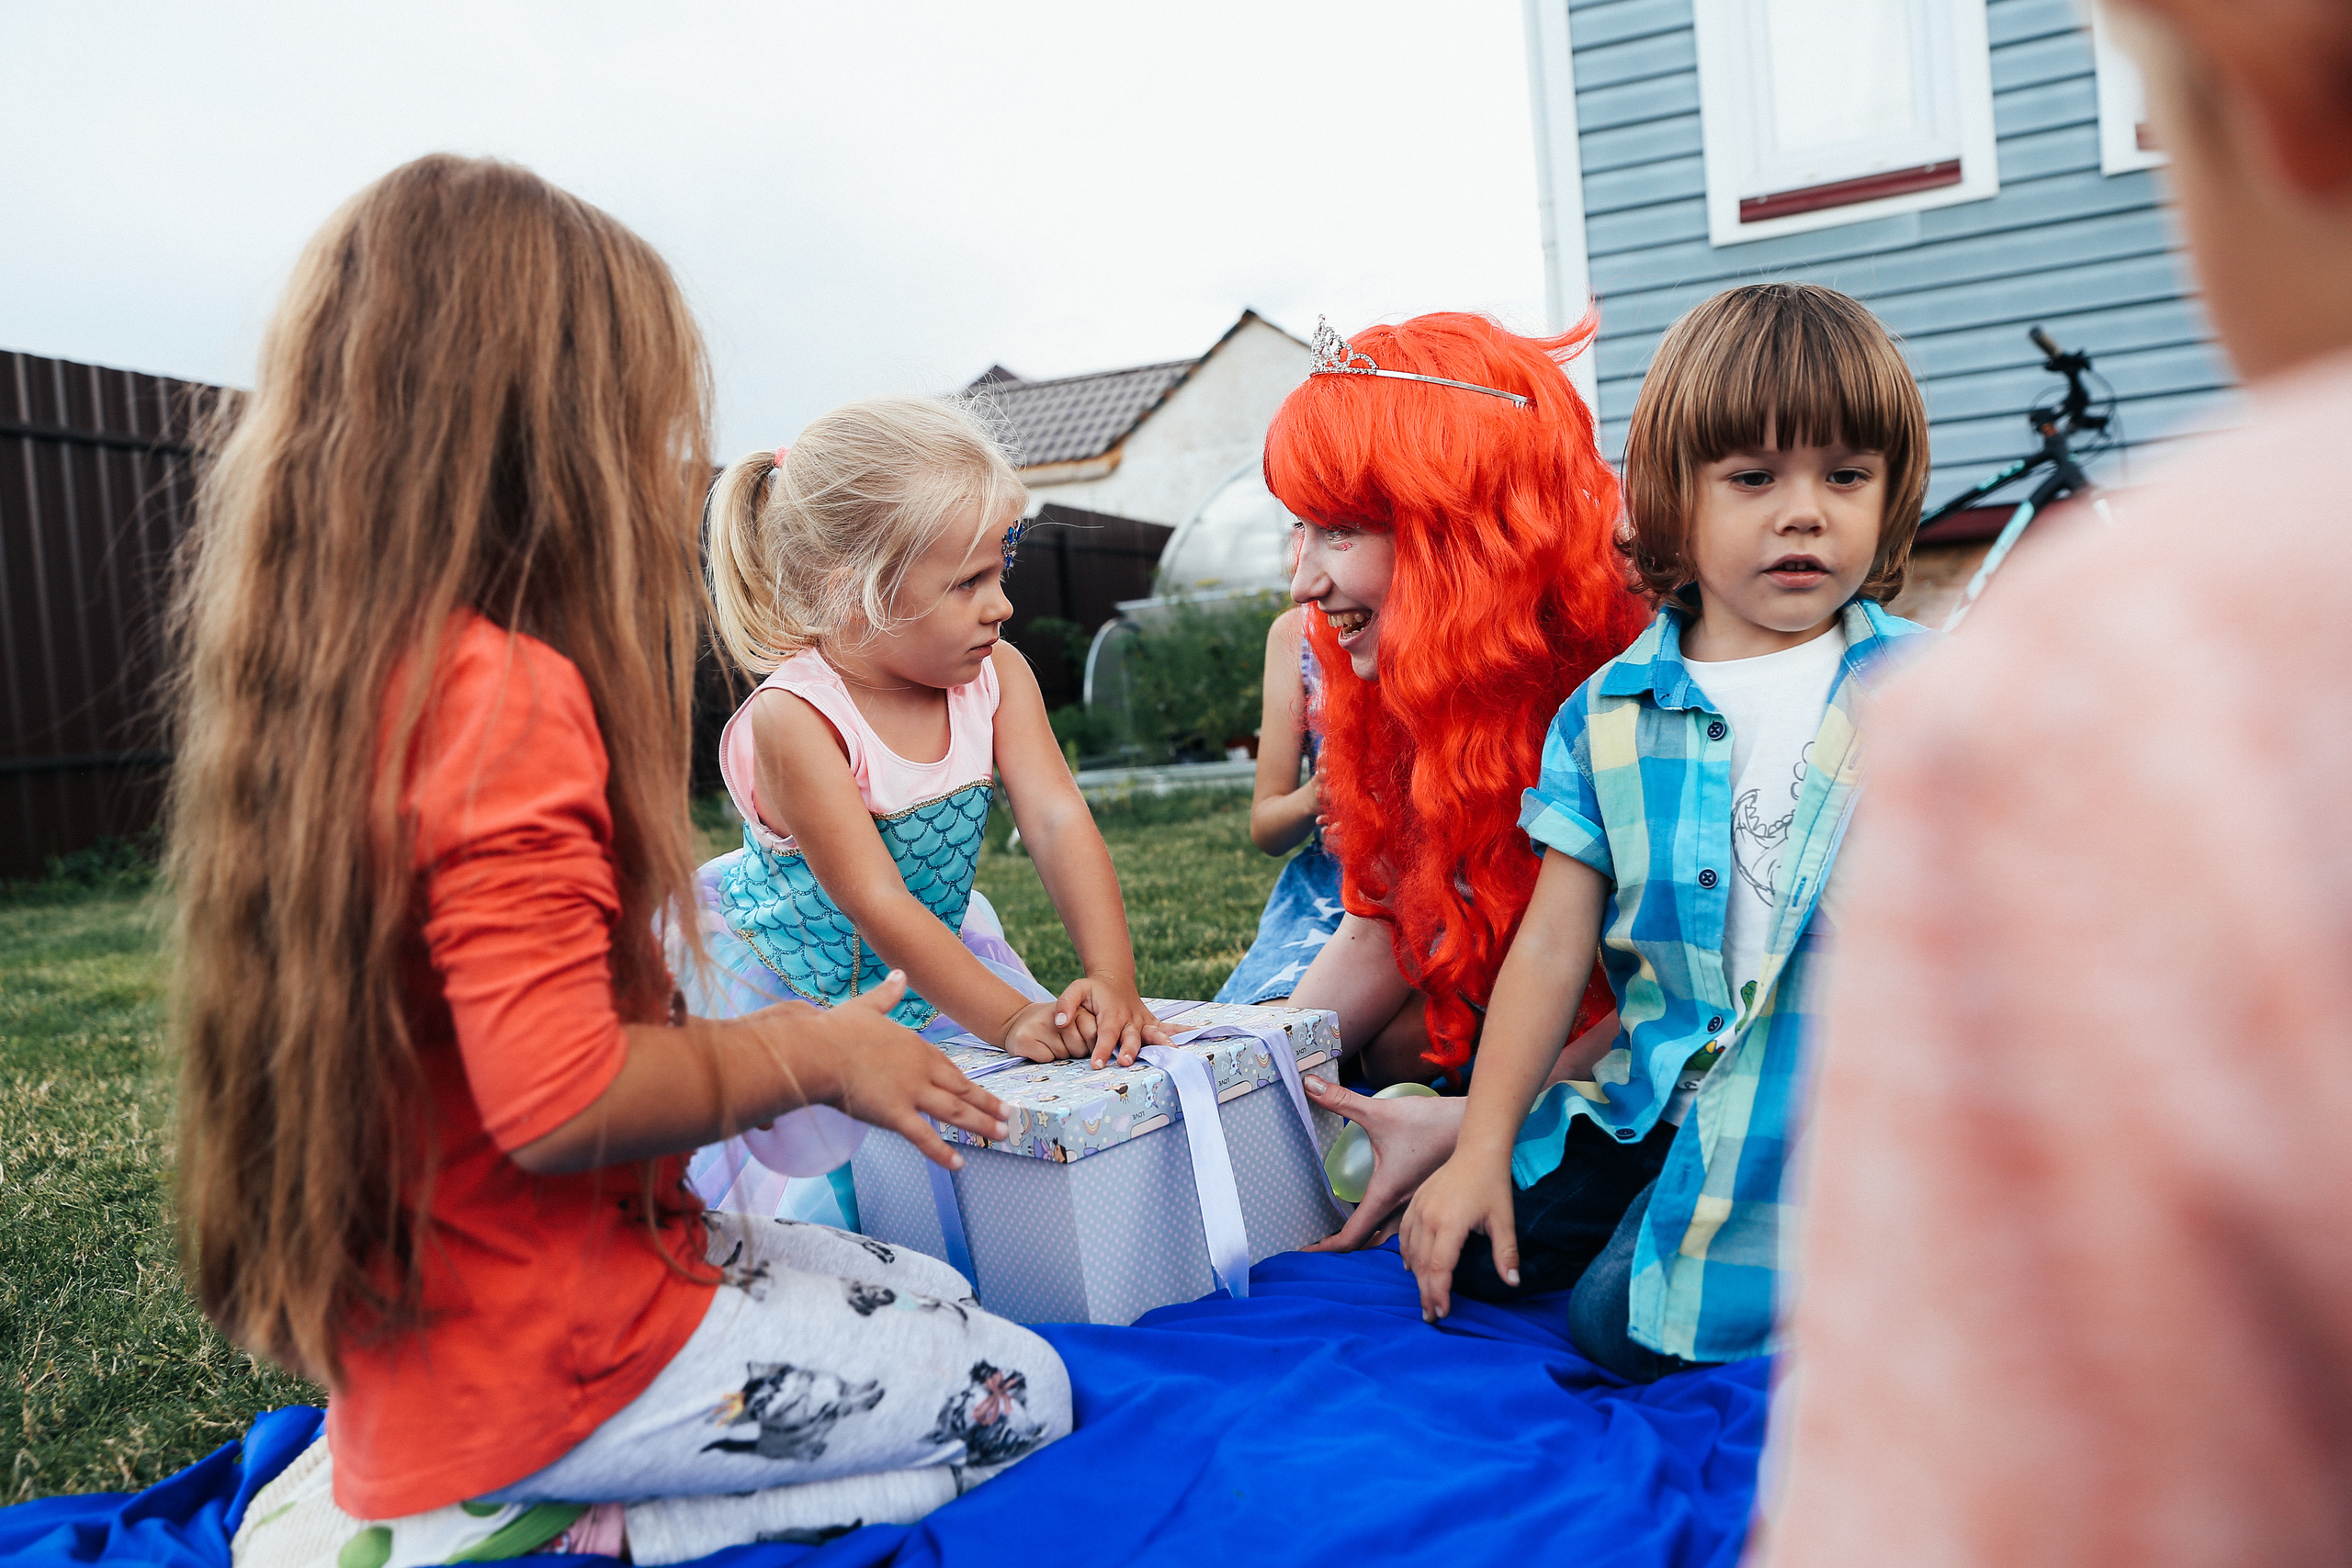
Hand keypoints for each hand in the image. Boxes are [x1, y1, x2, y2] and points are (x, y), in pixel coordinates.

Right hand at [814, 972, 1008, 1169]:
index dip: (968, 1082)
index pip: (949, 1067)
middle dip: (987, 1104)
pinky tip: (959, 1164)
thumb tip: (900, 973)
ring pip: (954, 1111)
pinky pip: (924, 1137)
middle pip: (961, 1089)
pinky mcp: (895, 1114)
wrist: (818, 1051)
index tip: (983, 1092)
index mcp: (916, 1046)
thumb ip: (887, 994)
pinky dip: (942, 1153)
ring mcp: (911, 1092)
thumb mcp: (866, 1006)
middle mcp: (921, 1069)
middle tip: (1009, 1116)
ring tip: (1000, 1135)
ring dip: (980, 1124)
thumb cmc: (835, 1030)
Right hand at [999, 998, 1086, 1062]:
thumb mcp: (1074, 1022)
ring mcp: (1039, 1026)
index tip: (1086, 1045)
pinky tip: (1039, 1048)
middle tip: (1064, 1043)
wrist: (1017, 1021)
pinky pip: (1047, 1060)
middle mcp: (1057, 1015)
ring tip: (1050, 1043)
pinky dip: (1045, 1059)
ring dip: (1061, 1056)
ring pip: (1063, 1056)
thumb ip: (1090, 1033)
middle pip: (1080, 1048)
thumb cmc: (1052, 1026)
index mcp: (1075, 1008)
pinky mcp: (1024, 1039)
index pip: (1094, 1034)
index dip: (1093, 1046)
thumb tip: (1099, 1057)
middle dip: (1076, 1052)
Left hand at [1067, 972, 1174, 1066]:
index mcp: (1111, 1012)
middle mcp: (1130, 1018)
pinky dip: (1181, 1032)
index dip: (1101, 1049)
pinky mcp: (1151, 1023)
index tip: (1096, 1064)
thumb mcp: (1076, 989)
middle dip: (1130, 1050)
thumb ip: (1065, 1004)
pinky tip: (1193, 1037)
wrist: (1115, 979)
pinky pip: (1167, 1028)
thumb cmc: (1093, 989)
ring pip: (1153, 1033)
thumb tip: (1059, 1022)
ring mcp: (1143, 1021)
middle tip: (1125, 1062)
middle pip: (1131, 1037)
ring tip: (1171, 1054)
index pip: (1106, 1033)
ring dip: (1161, 1043)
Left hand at [1299, 1078, 1465, 1251]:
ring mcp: (1416, 1207)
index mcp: (1386, 1196)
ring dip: (1364, 1237)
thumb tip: (1308, 1084)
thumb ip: (1342, 1101)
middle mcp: (1401, 1209)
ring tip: (1341, 1229)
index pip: (1351, 1237)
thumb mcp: (1380, 1112)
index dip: (1326, 1246)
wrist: (1474, 1124)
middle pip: (1366, 1242)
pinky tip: (1376, 1210)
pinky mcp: (1426, 1198)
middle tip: (1318, 1240)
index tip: (1306, 1248)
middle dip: (1341, 1245)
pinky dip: (1383, 1227)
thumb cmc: (1430, 1122)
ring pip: (1386, 1235)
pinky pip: (1401, 1224)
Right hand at [1397, 1147, 1517, 1322]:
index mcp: (1450, 1224)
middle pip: (1422, 1265)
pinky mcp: (1415, 1202)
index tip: (1443, 1313)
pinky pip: (1404, 1234)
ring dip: (1416, 1277)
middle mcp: (1428, 1218)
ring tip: (1424, 1297)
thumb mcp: (1504, 1220)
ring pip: (1411, 1251)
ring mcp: (1418, 1209)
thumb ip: (1506, 1253)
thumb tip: (1512, 1282)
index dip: (1440, 1293)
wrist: (1478, 1150)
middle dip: (1426, 1292)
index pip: (1439, 1268)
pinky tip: (1411, 1266)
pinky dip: (1406, 1253)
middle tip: (1431, 1315)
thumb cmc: (1493, 1184)